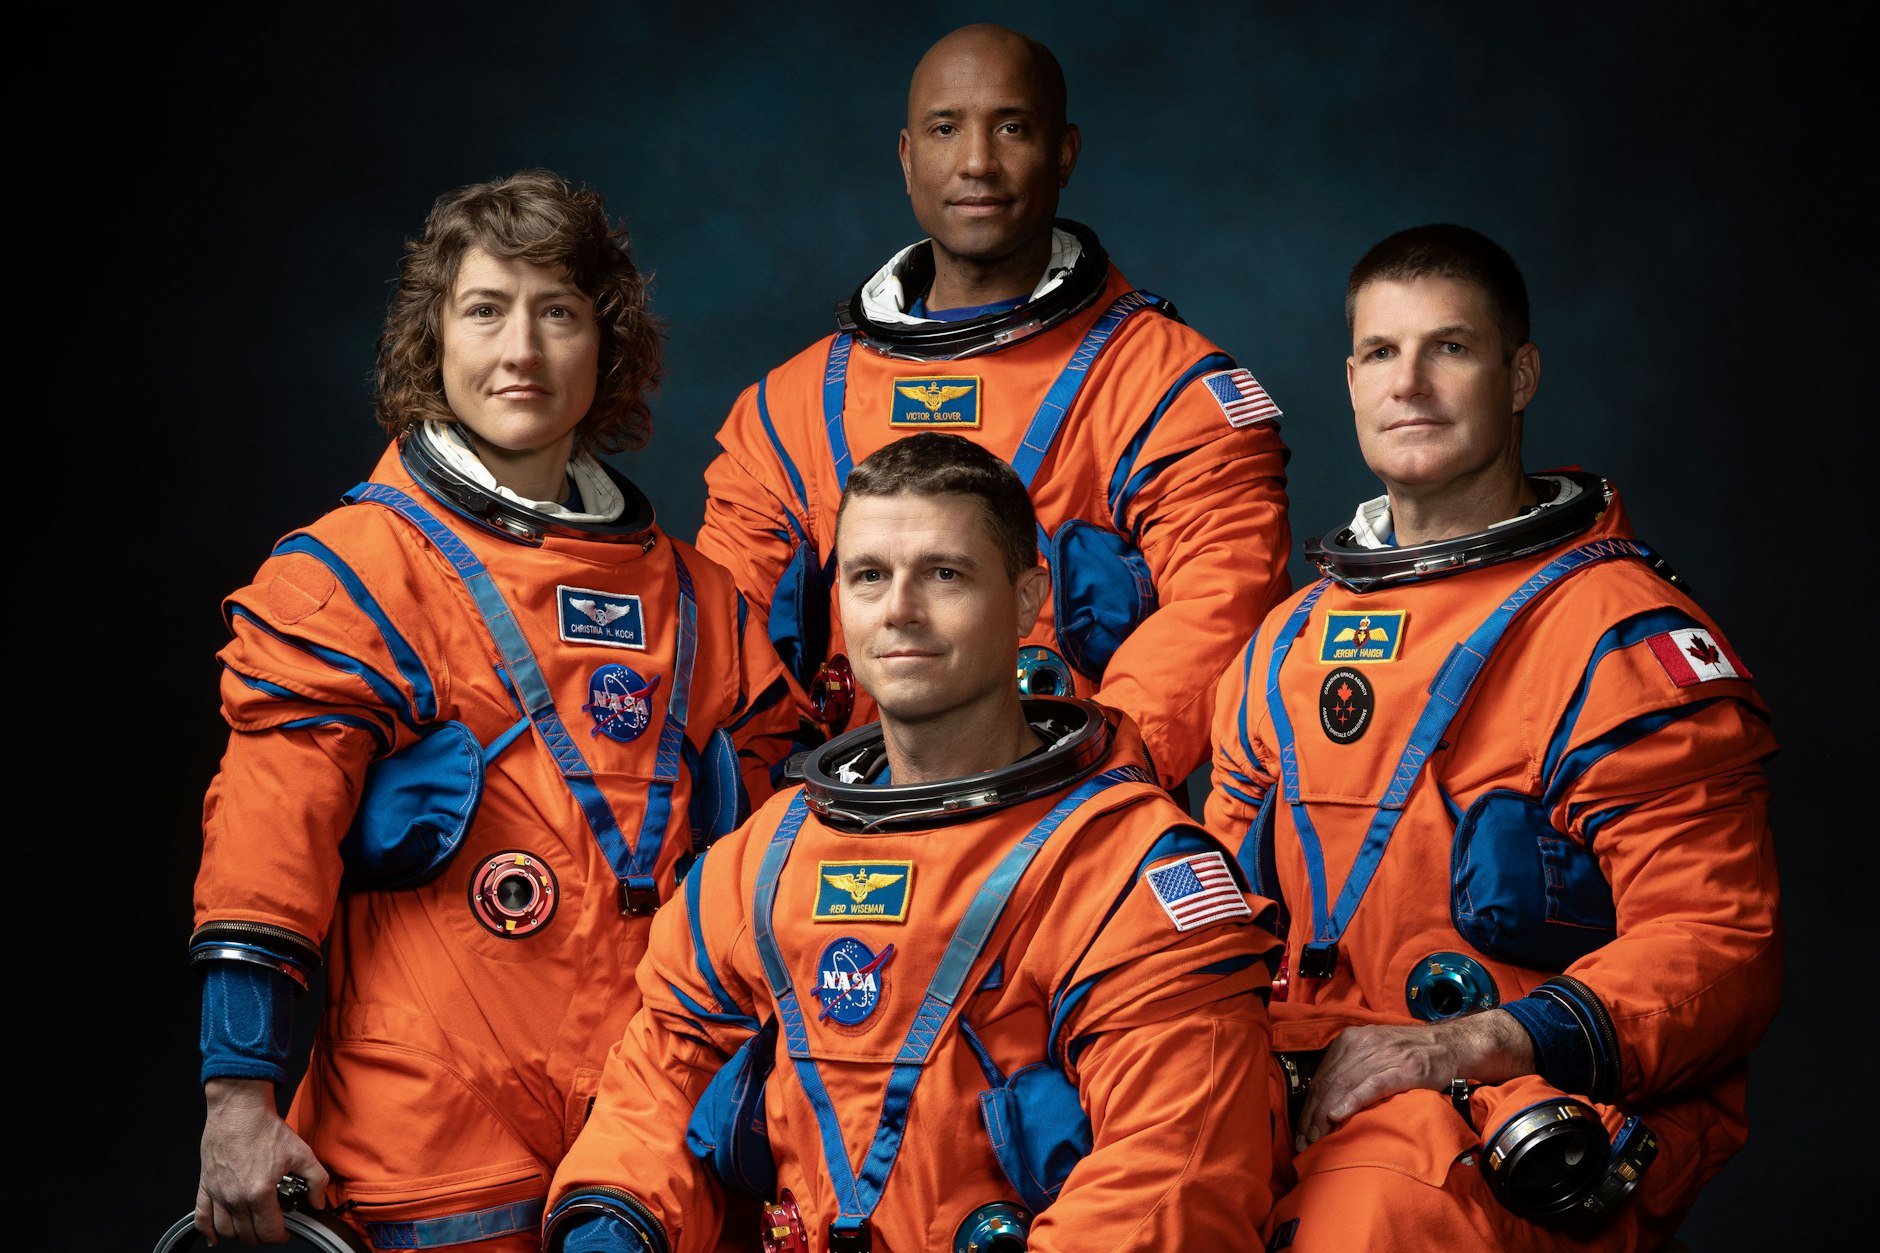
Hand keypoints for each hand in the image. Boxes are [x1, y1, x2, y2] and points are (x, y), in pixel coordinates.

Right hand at [196, 1077, 329, 1244]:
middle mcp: (236, 1197)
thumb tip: (318, 1202)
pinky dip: (207, 1232)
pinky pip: (200, 1218)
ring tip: (252, 1225)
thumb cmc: (266, 1128)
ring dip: (240, 1234)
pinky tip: (215, 1238)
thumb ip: (316, 1180)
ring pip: (226, 1231)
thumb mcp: (301, 1152)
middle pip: (248, 1235)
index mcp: (259, 1192)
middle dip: (263, 1234)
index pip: (269, 1232)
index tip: (286, 1230)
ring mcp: (218, 1193)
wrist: (239, 1110)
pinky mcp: (205, 1186)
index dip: (281, 1236)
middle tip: (272, 1224)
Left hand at [1294, 1010, 1534, 1151]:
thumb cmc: (1412, 1054)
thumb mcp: (1375, 1053)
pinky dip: (1351, 1100)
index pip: (1321, 1077)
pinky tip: (1337, 1115)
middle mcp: (1362, 1044)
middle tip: (1304, 1142)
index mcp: (1351, 1040)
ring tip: (1317, 1138)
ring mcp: (1382, 1055)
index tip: (1300, 1130)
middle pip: (1328, 1083)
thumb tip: (1325, 1100)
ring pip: (1344, 1085)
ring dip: (1325, 1115)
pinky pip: (1370, 1085)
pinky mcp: (1402, 1068)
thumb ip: (1352, 1069)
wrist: (1452, 1045)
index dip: (1307, 1105)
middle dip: (1312, 1116)